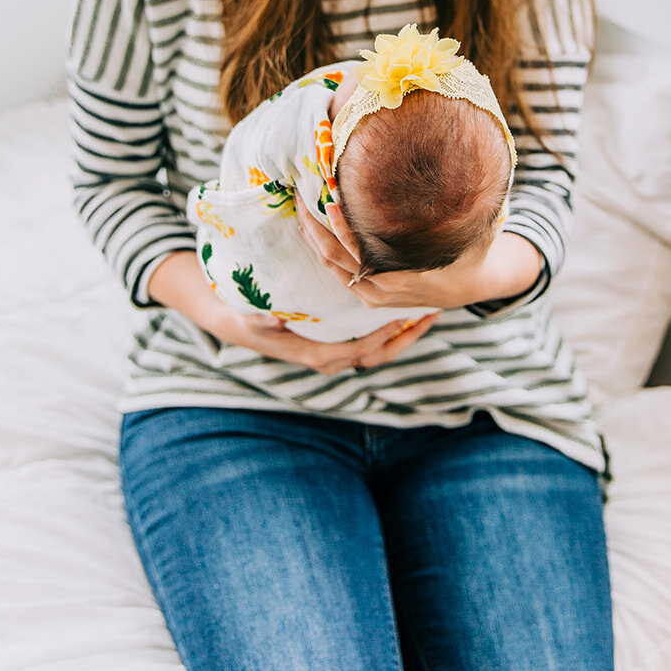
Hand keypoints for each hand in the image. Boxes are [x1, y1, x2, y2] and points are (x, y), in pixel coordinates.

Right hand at [214, 305, 439, 376]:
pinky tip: (407, 311)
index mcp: (317, 354)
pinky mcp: (339, 344)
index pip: (360, 349)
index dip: (384, 336)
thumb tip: (271, 319)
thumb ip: (259, 318)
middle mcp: (331, 359)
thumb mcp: (249, 317)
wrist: (238, 325)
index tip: (404, 317)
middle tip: (431, 314)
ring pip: (380, 350)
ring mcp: (337, 353)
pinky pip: (372, 342)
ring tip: (429, 312)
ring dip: (405, 334)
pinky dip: (392, 330)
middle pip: (379, 355)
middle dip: (407, 337)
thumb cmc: (247, 318)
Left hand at [295, 201, 543, 310]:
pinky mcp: (369, 294)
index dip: (339, 225)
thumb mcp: (472, 234)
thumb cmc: (471, 254)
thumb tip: (468, 179)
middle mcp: (381, 289)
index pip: (357, 250)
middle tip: (300, 196)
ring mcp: (372, 294)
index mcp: (400, 276)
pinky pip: (338, 272)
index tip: (327, 199)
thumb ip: (464, 214)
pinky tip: (314, 229)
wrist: (473, 286)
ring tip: (301, 208)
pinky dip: (323, 250)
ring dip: (313, 238)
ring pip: (331, 266)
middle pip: (333, 257)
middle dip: (314, 227)